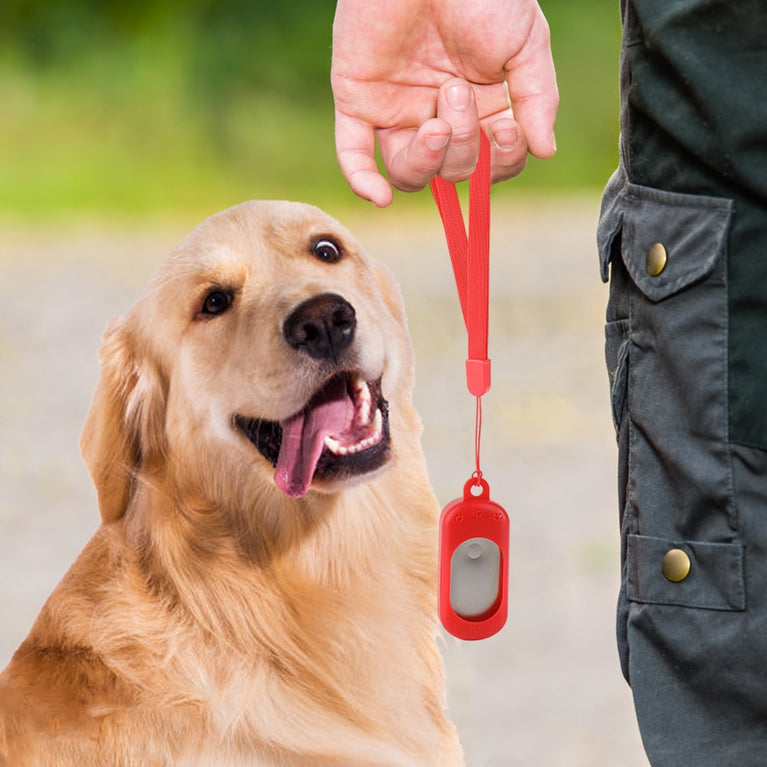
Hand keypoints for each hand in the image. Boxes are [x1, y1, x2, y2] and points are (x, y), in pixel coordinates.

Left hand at [331, 0, 558, 205]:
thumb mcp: (526, 43)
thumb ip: (537, 98)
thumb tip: (545, 151)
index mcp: (481, 107)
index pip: (490, 163)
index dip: (499, 161)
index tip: (506, 129)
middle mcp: (439, 116)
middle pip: (452, 172)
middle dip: (463, 144)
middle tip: (457, 91)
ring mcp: (397, 111)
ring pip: (409, 173)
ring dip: (427, 161)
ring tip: (437, 121)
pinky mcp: (358, 101)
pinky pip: (353, 155)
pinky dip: (362, 181)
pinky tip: (378, 197)